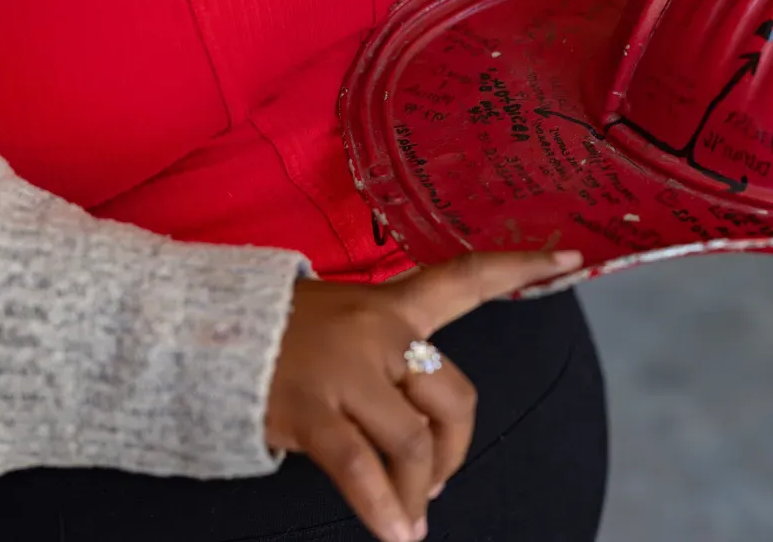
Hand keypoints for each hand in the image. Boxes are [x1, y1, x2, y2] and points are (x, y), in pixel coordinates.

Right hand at [265, 251, 583, 541]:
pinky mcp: (310, 411)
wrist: (200, 333)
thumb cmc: (276, 334)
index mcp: (389, 303)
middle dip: (453, 453)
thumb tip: (422, 447)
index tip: (573, 258)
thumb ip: (386, 362)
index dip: (521, 267)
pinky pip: (361, 470)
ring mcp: (344, 372)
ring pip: (414, 443)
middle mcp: (377, 331)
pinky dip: (384, 509)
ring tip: (410, 518)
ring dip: (419, 491)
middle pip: (453, 399)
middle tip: (437, 479)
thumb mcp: (340, 322)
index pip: (464, 278)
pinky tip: (395, 534)